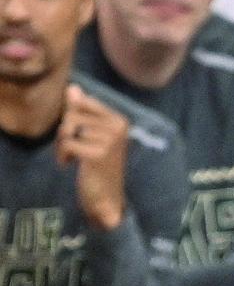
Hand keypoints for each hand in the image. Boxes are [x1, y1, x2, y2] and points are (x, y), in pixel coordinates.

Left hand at [56, 84, 128, 230]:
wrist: (105, 198)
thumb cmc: (98, 166)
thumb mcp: (90, 135)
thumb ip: (81, 110)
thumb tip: (72, 88)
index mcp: (120, 120)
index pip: (82, 102)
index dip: (72, 117)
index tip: (78, 134)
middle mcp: (118, 128)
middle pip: (72, 114)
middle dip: (64, 132)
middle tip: (72, 149)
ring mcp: (110, 141)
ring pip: (67, 129)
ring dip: (62, 144)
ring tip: (72, 157)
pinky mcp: (98, 154)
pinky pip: (67, 143)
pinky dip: (62, 155)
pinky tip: (70, 165)